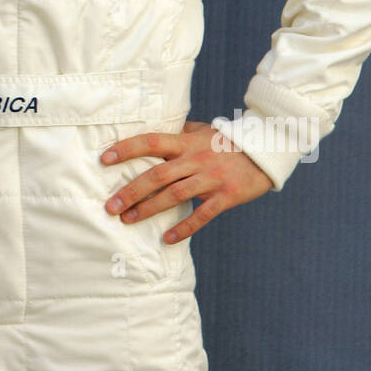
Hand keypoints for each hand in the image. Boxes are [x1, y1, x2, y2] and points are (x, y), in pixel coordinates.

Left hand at [101, 120, 271, 243]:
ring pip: (174, 195)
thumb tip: (150, 137)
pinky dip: (184, 228)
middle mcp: (196, 159)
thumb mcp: (201, 131)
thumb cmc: (226, 141)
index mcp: (186, 142)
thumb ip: (178, 134)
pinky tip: (167, 239)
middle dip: (130, 191)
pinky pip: (202, 215)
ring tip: (127, 220)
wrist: (265, 150)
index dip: (126, 149)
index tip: (104, 159)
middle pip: (157, 174)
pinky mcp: (226, 197)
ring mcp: (211, 178)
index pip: (150, 142)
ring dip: (148, 209)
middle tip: (109, 205)